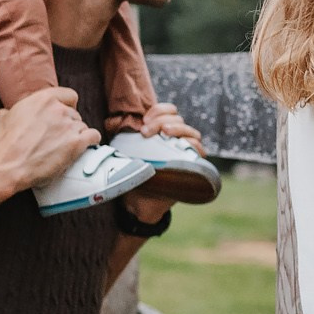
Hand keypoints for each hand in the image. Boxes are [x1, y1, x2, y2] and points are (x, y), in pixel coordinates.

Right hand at [0, 87, 96, 249]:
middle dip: (69, 124)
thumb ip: (12, 110)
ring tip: (67, 147)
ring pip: (83, 126)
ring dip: (78, 135)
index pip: (69, 95)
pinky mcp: (76, 143)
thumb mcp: (3, 117)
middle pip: (75, 114)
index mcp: (43, 99)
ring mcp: (69, 126)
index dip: (69, 106)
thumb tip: (10, 112)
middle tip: (61, 137)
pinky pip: (94, 136)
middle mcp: (58, 109)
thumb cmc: (4, 144)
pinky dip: (92, 141)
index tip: (66, 114)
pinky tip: (87, 146)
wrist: (9, 165)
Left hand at [116, 101, 203, 227]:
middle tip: (146, 131)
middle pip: (178, 119)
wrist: (140, 202)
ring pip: (190, 131)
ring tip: (164, 133)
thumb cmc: (135, 175)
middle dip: (162, 120)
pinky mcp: (193, 164)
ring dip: (178, 128)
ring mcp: (186, 151)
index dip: (159, 111)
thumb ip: (129, 138)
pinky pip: (198, 149)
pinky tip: (178, 144)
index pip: (169, 111)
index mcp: (162, 133)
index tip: (144, 120)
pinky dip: (191, 144)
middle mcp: (177, 140)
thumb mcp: (130, 152)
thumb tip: (115, 122)